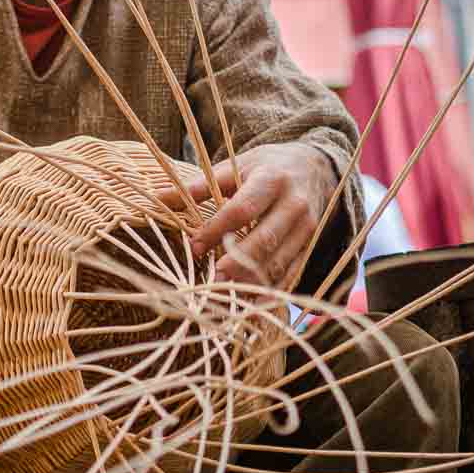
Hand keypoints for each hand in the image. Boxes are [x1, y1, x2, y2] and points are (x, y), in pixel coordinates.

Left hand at [160, 142, 336, 289]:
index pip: (242, 209)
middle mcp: (294, 204)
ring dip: (253, 280)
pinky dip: (271, 291)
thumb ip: (199, 186)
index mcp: (271, 180)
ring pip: (280, 260)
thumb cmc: (266, 167)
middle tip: (215, 277)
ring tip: (228, 295)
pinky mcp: (310, 245)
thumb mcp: (236, 167)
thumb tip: (158, 197)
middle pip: (265, 238)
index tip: (195, 246)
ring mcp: (307, 228)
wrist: (315, 167)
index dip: (217, 230)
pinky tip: (252, 305)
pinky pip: (292, 272)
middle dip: (239, 261)